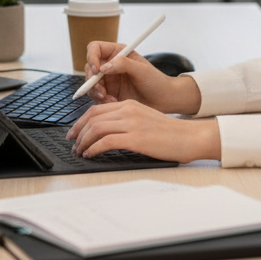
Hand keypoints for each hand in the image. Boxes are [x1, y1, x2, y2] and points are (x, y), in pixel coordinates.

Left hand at [66, 100, 220, 162]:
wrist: (189, 137)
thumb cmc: (169, 133)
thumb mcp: (144, 120)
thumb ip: (126, 122)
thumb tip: (106, 134)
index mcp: (129, 105)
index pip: (96, 110)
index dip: (81, 121)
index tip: (74, 132)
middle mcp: (128, 110)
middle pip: (92, 117)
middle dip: (78, 131)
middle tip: (72, 143)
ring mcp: (131, 123)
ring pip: (96, 128)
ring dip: (83, 141)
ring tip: (79, 151)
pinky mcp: (135, 138)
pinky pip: (106, 141)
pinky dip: (94, 148)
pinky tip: (90, 154)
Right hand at [83, 41, 201, 114]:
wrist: (163, 101)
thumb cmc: (156, 81)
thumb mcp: (142, 70)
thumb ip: (123, 64)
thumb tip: (104, 67)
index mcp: (117, 53)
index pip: (95, 48)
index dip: (92, 57)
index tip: (97, 70)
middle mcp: (110, 65)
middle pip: (89, 68)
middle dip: (92, 80)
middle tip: (101, 91)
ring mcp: (108, 80)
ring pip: (91, 84)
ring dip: (96, 92)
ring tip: (110, 100)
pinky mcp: (109, 94)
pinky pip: (97, 97)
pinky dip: (101, 101)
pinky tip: (114, 103)